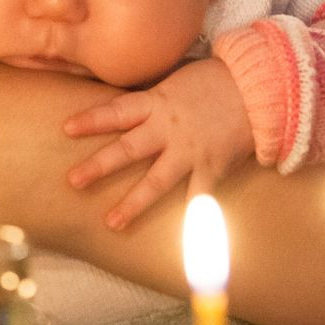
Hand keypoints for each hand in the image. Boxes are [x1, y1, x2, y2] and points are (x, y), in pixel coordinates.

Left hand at [64, 57, 254, 230]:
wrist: (259, 87)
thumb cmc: (215, 80)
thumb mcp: (175, 82)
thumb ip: (151, 100)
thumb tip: (126, 109)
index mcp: (156, 103)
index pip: (116, 112)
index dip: (92, 120)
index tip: (66, 129)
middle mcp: (168, 129)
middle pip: (127, 150)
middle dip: (98, 166)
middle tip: (72, 181)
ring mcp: (189, 151)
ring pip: (156, 181)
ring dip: (133, 203)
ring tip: (111, 222)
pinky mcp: (212, 167)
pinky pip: (199, 197)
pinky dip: (193, 219)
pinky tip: (182, 244)